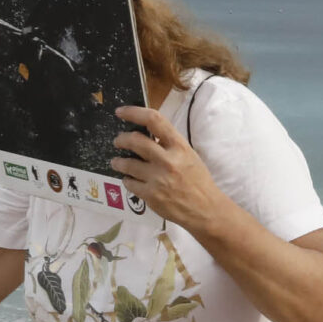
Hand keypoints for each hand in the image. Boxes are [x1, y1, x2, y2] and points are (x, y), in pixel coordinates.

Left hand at [109, 105, 229, 232]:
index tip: (120, 112)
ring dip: (118, 161)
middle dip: (121, 139)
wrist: (205, 209)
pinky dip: (127, 179)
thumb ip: (168, 144)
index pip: (154, 120)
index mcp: (179, 146)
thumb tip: (146, 135)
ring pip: (127, 164)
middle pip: (135, 140)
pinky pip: (129, 183)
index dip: (133, 113)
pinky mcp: (150, 195)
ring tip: (117, 162)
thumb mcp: (188, 155)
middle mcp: (167, 160)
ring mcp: (157, 178)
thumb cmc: (198, 180)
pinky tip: (130, 179)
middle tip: (118, 141)